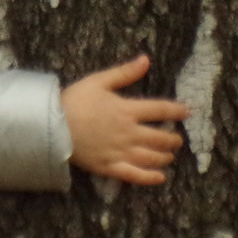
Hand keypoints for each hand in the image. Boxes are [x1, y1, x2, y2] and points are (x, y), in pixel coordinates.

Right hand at [61, 55, 188, 185]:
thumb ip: (124, 72)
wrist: (51, 126)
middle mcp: (130, 133)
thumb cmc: (74, 101)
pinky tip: (159, 177)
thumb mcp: (98, 81)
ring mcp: (121, 152)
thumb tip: (146, 60)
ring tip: (169, 156)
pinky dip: (150, 178)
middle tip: (176, 139)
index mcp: (127, 110)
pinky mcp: (110, 166)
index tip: (186, 112)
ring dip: (165, 156)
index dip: (176, 110)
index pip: (160, 110)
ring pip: (152, 157)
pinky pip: (135, 175)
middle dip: (173, 139)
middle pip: (160, 138)